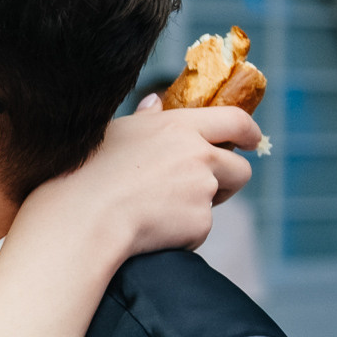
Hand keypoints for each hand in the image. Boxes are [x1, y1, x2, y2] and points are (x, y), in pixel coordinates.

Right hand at [17, 96, 259, 262]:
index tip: (253, 140)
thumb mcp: (113, 135)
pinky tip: (149, 230)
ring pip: (216, 201)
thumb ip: (145, 120)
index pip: (234, 120)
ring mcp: (202, 190)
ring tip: (157, 210)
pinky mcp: (200, 223)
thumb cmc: (85, 174)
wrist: (83, 220)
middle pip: (239, 168)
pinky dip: (180, 234)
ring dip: (199, 207)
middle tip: (201, 189)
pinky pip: (198, 230)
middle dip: (228, 179)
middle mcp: (198, 155)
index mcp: (178, 126)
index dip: (249, 131)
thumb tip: (155, 102)